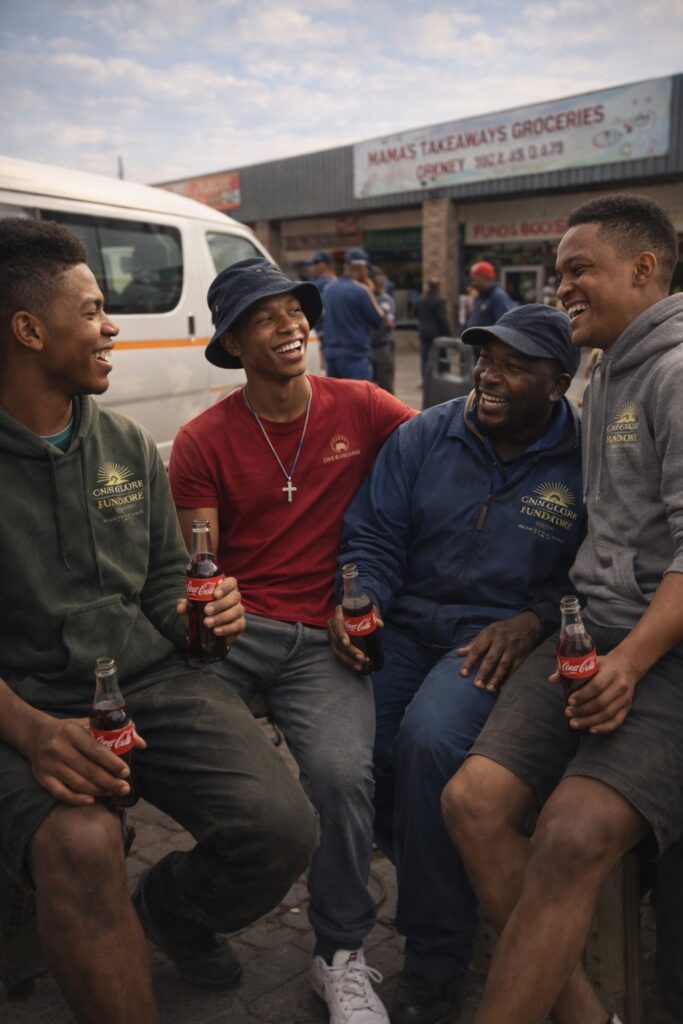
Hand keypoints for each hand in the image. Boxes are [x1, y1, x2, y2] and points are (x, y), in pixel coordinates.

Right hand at [25, 715, 145, 805]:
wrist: (35, 734)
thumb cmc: (70, 730)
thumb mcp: (88, 724)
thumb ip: (115, 732)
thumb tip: (142, 743)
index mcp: (72, 732)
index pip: (96, 750)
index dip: (112, 763)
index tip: (126, 772)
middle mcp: (59, 748)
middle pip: (88, 770)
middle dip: (110, 781)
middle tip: (125, 788)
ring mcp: (49, 765)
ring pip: (77, 783)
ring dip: (98, 791)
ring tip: (113, 793)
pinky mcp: (42, 778)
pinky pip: (61, 793)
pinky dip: (77, 799)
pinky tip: (92, 799)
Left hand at [176, 576, 245, 640]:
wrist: (205, 631)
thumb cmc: (201, 612)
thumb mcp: (191, 608)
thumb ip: (185, 605)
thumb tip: (181, 606)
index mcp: (225, 589)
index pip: (230, 582)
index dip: (225, 587)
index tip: (215, 594)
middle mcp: (234, 598)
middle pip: (234, 597)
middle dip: (220, 604)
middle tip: (206, 611)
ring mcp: (238, 611)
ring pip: (236, 611)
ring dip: (221, 617)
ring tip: (207, 623)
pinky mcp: (240, 624)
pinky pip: (237, 625)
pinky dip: (227, 628)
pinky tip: (216, 631)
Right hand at [327, 604, 383, 671]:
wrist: (355, 615)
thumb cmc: (361, 613)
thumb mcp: (368, 611)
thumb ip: (373, 616)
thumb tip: (379, 624)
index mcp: (339, 614)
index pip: (337, 624)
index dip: (341, 634)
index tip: (347, 643)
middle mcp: (332, 625)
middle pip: (337, 640)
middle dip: (349, 651)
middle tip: (361, 657)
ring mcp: (332, 636)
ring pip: (337, 650)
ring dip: (348, 660)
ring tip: (360, 666)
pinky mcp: (334, 645)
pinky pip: (338, 656)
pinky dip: (347, 663)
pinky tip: (356, 667)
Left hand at [457, 611, 542, 691]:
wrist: (527, 626)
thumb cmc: (502, 630)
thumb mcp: (487, 631)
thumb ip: (474, 643)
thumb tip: (458, 652)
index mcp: (489, 635)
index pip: (477, 649)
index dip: (469, 662)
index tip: (463, 674)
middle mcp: (501, 642)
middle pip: (491, 659)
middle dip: (484, 672)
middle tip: (477, 685)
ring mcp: (512, 650)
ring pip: (503, 666)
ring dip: (496, 678)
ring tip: (489, 689)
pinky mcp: (521, 657)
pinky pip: (514, 669)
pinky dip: (508, 679)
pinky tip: (501, 688)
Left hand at [551, 650, 638, 733]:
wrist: (627, 666)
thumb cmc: (603, 665)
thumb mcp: (589, 661)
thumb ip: (570, 668)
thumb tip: (552, 679)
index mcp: (611, 671)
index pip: (597, 686)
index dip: (582, 695)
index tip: (570, 700)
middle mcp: (620, 686)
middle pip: (601, 703)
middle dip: (582, 710)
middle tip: (568, 713)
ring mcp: (625, 698)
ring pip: (607, 714)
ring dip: (589, 721)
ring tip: (574, 723)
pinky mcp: (627, 707)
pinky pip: (616, 721)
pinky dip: (604, 728)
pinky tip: (591, 730)